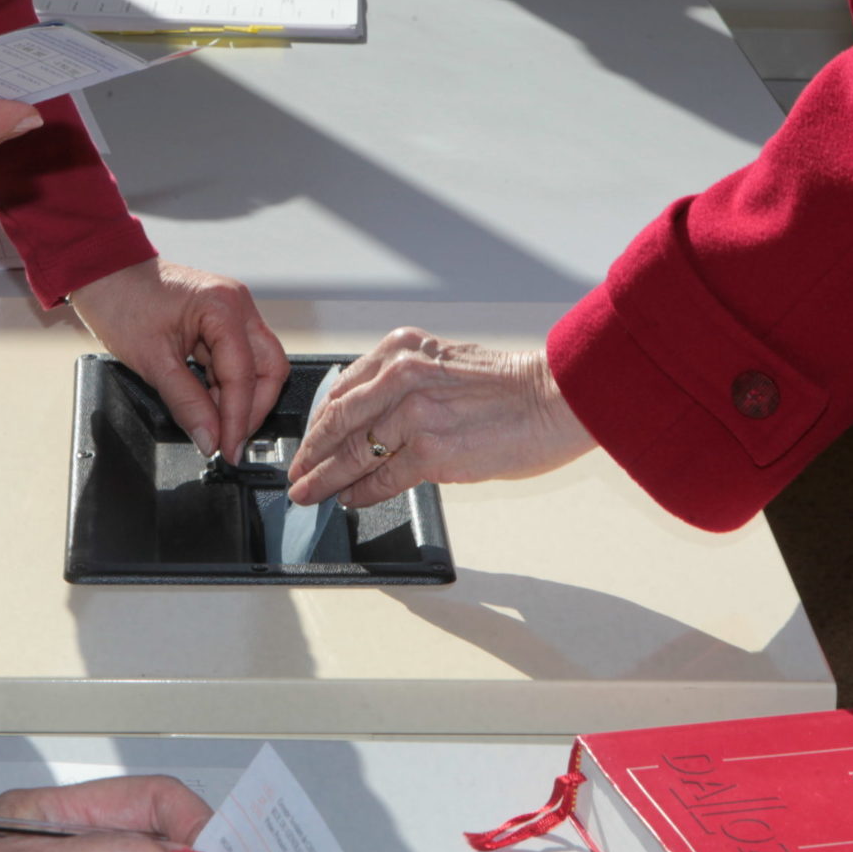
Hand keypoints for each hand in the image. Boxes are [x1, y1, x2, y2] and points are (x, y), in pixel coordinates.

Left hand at [68, 258, 288, 462]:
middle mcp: (237, 305)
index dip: (237, 419)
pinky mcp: (222, 321)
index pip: (244, 374)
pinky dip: (226, 387)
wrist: (102, 275)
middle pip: (268, 368)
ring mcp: (232, 311)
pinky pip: (237, 360)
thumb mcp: (152, 361)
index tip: (228, 450)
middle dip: (251, 410)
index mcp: (223, 306)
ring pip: (257, 366)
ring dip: (239, 400)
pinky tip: (209, 406)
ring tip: (214, 427)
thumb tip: (210, 439)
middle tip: (229, 443)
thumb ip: (186, 403)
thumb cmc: (120, 302)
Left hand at [286, 328, 597, 508]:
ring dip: (325, 478)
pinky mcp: (430, 450)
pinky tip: (351, 501)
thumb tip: (374, 422)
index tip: (306, 442)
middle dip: (309, 453)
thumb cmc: (512, 386)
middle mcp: (400, 375)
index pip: (342, 390)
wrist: (557, 398)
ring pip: (351, 452)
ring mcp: (413, 413)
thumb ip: (406, 384)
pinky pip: (382, 478)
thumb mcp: (446, 365)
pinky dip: (361, 493)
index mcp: (402, 350)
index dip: (318, 422)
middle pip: (336, 421)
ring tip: (309, 494)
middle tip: (295, 475)